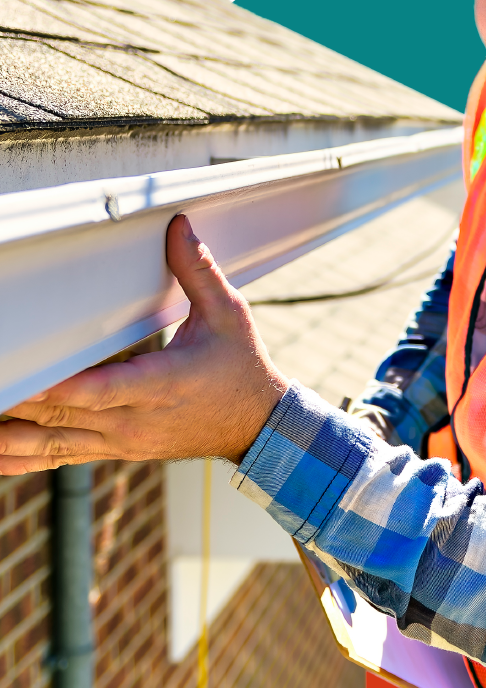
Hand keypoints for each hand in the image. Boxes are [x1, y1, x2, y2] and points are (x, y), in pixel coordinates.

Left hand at [0, 215, 288, 472]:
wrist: (259, 425)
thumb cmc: (243, 368)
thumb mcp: (229, 315)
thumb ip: (198, 271)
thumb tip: (178, 228)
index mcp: (161, 383)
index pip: (98, 389)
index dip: (56, 387)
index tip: (23, 378)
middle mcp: (135, 418)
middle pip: (59, 413)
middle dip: (15, 400)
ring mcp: (122, 439)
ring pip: (51, 441)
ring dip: (10, 433)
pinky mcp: (116, 449)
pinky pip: (60, 459)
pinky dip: (23, 459)